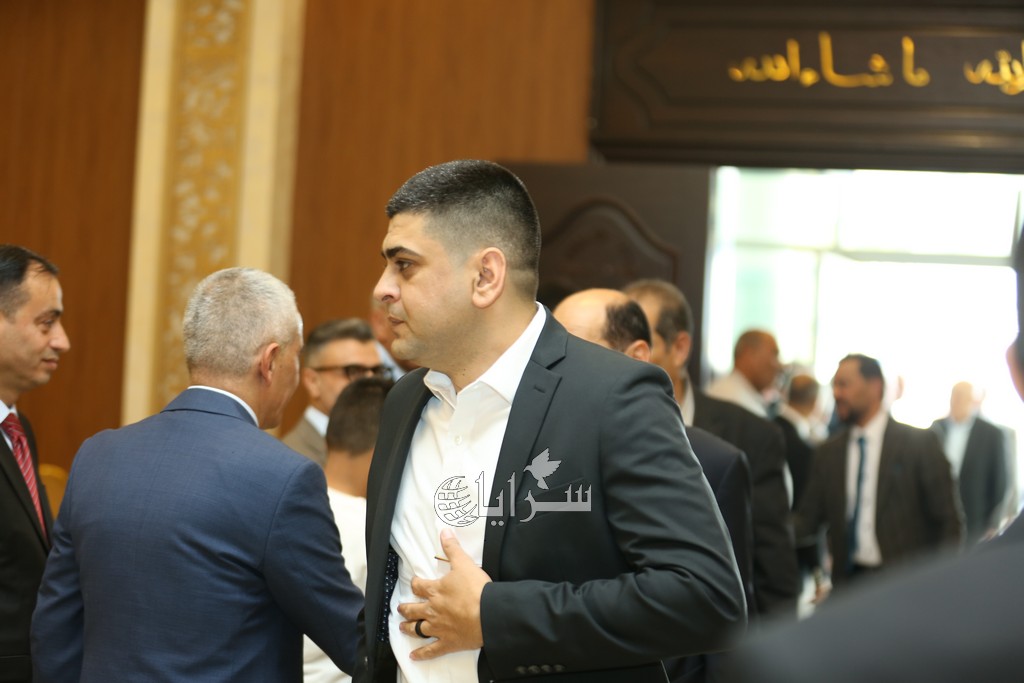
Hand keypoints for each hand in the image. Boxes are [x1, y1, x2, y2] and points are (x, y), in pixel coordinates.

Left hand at [397, 529, 491, 660]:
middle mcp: (433, 610)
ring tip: (402, 627)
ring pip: (418, 629)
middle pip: (414, 609)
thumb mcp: (464, 563)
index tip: (414, 582)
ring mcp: (439, 627)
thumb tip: (444, 532)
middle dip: (406, 608)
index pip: (420, 586)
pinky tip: (414, 656)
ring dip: (409, 628)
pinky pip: (431, 650)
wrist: (488, 614)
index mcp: (436, 590)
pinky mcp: (448, 642)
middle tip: (401, 608)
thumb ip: (452, 548)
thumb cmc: (476, 589)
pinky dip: (422, 654)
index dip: (416, 583)